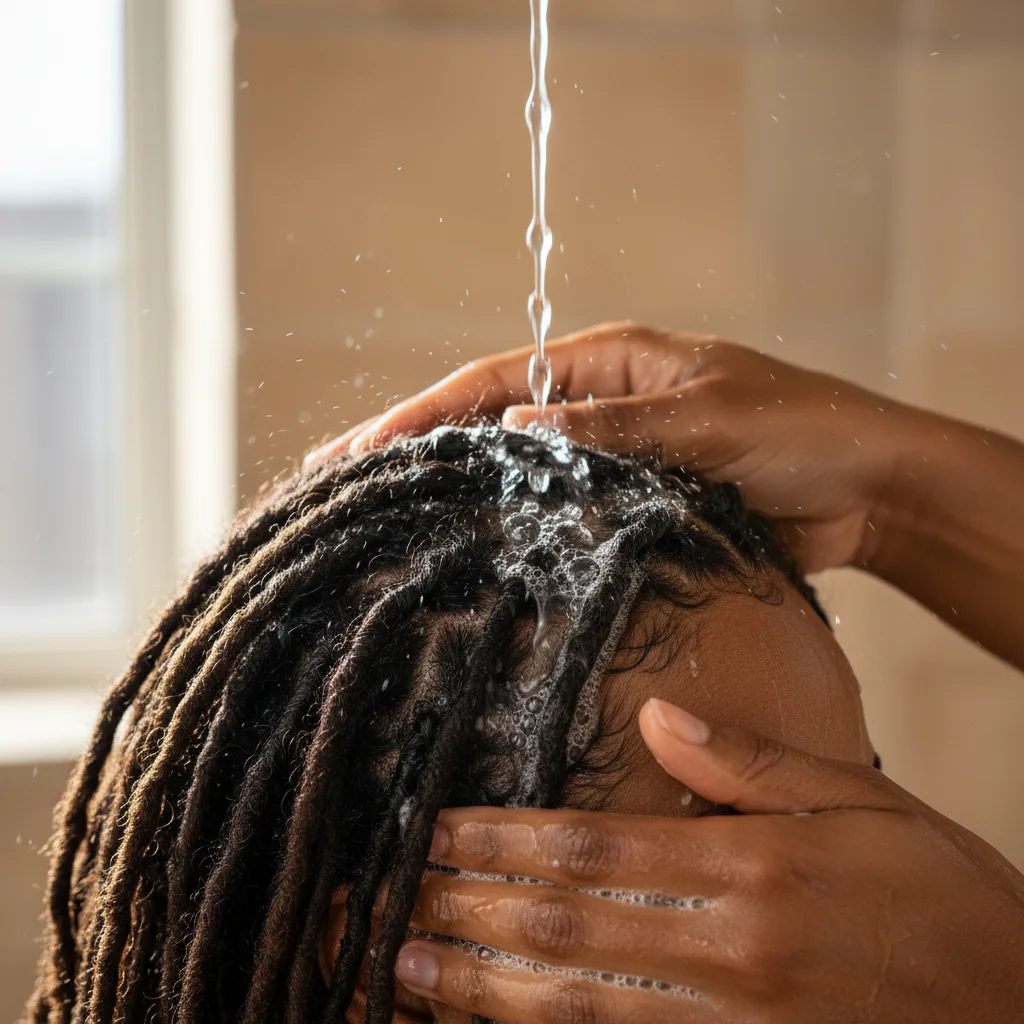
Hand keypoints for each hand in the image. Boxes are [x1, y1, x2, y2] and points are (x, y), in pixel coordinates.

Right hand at [305, 323, 907, 572]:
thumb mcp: (709, 419)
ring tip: (385, 527)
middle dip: (416, 451)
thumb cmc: (801, 431)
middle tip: (337, 480)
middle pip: (488, 428)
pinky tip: (475, 564)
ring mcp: (610, 461)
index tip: (361, 447)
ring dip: (458, 497)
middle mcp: (597, 409)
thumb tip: (515, 435)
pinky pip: (562, 522)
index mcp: (608, 364)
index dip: (424, 414)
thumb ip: (615, 430)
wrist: (868, 489)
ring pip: (517, 480)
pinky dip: (518, 538)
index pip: (495, 384)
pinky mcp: (632, 510)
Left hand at [393, 699, 1023, 1023]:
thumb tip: (656, 715)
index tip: (431, 831)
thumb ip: (754, 762)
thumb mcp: (865, 804)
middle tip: (378, 899)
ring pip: (572, 1005)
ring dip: (478, 985)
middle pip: (561, 924)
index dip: (498, 838)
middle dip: (460, 908)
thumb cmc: (947, 904)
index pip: (589, 846)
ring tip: (403, 966)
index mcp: (753, 869)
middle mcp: (729, 952)